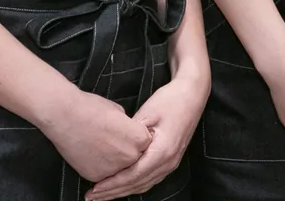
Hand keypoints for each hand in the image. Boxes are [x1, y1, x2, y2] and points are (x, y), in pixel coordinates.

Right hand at [39, 87, 151, 184]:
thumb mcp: (119, 111)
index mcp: (139, 138)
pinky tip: (92, 153)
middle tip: (113, 141)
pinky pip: (104, 174)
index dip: (136, 137)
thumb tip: (127, 130)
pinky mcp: (96, 176)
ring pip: (120, 169)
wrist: (65, 115)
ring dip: (115, 161)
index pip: (145, 142)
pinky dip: (100, 166)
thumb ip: (128, 126)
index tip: (128, 133)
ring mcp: (113, 169)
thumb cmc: (91, 108)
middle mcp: (130, 156)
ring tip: (103, 146)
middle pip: (135, 158)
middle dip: (127, 151)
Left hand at [85, 65, 209, 200]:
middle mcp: (168, 163)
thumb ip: (131, 136)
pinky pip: (149, 179)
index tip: (94, 188)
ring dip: (122, 191)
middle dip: (113, 192)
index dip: (112, 184)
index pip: (132, 176)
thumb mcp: (147, 113)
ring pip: (143, 185)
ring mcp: (171, 163)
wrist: (192, 94)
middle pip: (137, 185)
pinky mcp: (170, 160)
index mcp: (162, 152)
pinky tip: (120, 185)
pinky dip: (133, 185)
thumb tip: (114, 151)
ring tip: (102, 194)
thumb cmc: (170, 100)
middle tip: (92, 196)